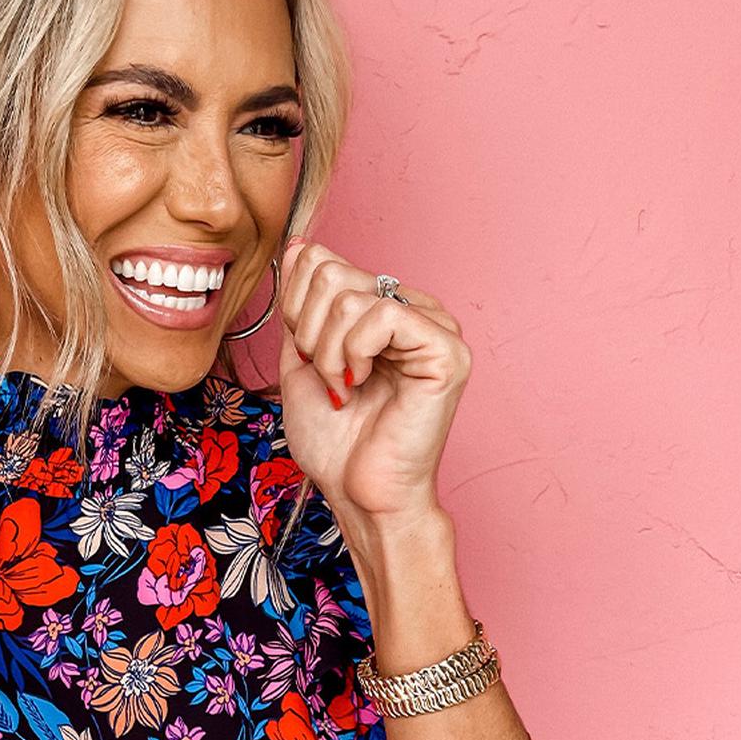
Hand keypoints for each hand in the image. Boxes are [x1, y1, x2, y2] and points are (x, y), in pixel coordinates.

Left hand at [275, 236, 471, 525]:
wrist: (359, 494)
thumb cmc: (337, 442)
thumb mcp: (302, 360)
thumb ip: (301, 305)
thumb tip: (300, 245)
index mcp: (382, 309)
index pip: (322, 262)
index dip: (295, 308)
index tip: (307, 356)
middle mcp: (413, 310)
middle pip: (332, 272)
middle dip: (309, 332)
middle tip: (327, 377)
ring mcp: (434, 327)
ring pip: (351, 295)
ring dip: (327, 353)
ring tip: (343, 388)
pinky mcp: (445, 351)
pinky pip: (381, 316)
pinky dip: (354, 354)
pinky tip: (361, 384)